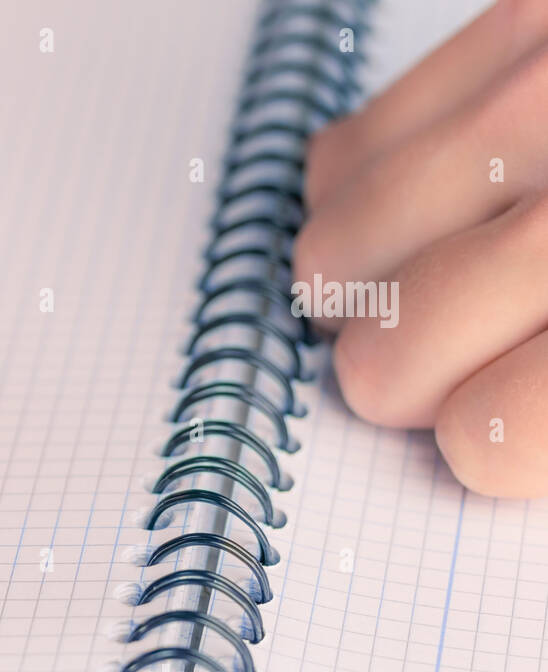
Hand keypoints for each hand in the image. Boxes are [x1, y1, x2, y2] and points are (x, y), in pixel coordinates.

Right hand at [294, 0, 547, 496]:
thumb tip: (489, 444)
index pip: (487, 434)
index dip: (499, 444)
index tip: (528, 416)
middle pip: (384, 362)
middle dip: (419, 377)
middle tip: (481, 347)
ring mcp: (534, 96)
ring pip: (330, 259)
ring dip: (375, 289)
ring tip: (450, 268)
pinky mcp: (503, 31)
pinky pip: (337, 161)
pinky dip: (369, 198)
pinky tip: (443, 202)